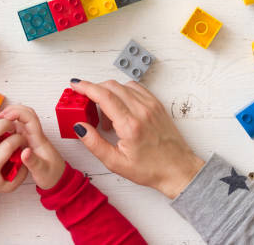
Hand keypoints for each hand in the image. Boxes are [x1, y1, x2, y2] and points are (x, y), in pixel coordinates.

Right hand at [0, 105, 64, 189]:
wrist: (58, 179)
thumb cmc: (52, 175)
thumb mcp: (42, 171)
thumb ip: (33, 162)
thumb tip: (24, 152)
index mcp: (38, 139)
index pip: (30, 118)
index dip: (17, 113)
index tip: (5, 117)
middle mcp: (34, 135)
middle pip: (26, 113)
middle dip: (12, 110)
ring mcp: (31, 137)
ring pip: (21, 120)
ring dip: (10, 116)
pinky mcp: (27, 142)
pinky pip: (18, 128)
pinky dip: (9, 125)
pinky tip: (2, 132)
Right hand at [70, 79, 203, 198]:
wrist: (178, 170)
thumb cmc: (151, 169)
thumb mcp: (116, 163)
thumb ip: (94, 143)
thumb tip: (80, 127)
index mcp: (130, 125)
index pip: (103, 96)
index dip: (86, 87)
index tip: (75, 85)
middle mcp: (141, 110)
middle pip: (110, 86)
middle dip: (93, 89)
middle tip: (84, 100)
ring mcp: (150, 104)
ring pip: (121, 85)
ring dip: (108, 92)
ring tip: (106, 114)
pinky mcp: (156, 103)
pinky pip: (133, 87)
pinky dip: (122, 92)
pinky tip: (120, 107)